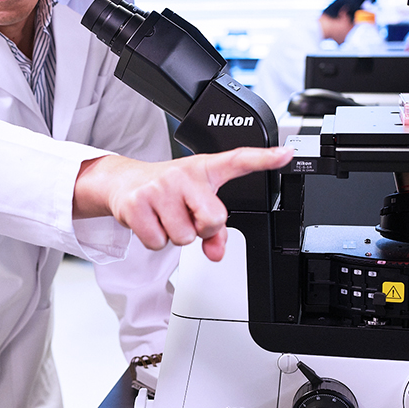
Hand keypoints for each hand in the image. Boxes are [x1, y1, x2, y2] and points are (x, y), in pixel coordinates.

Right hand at [74, 146, 293, 261]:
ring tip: (164, 217)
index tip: (286, 154)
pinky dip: (154, 239)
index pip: (238, 160)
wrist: (122, 183)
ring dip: (174, 235)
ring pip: (183, 237)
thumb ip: (215, 230)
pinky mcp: (137, 203)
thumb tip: (216, 253)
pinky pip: (158, 242)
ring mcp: (159, 187)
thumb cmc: (166, 191)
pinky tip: (149, 221)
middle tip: (187, 217)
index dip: (264, 159)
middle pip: (213, 221)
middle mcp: (183, 174)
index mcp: (204, 169)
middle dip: (201, 229)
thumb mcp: (193, 202)